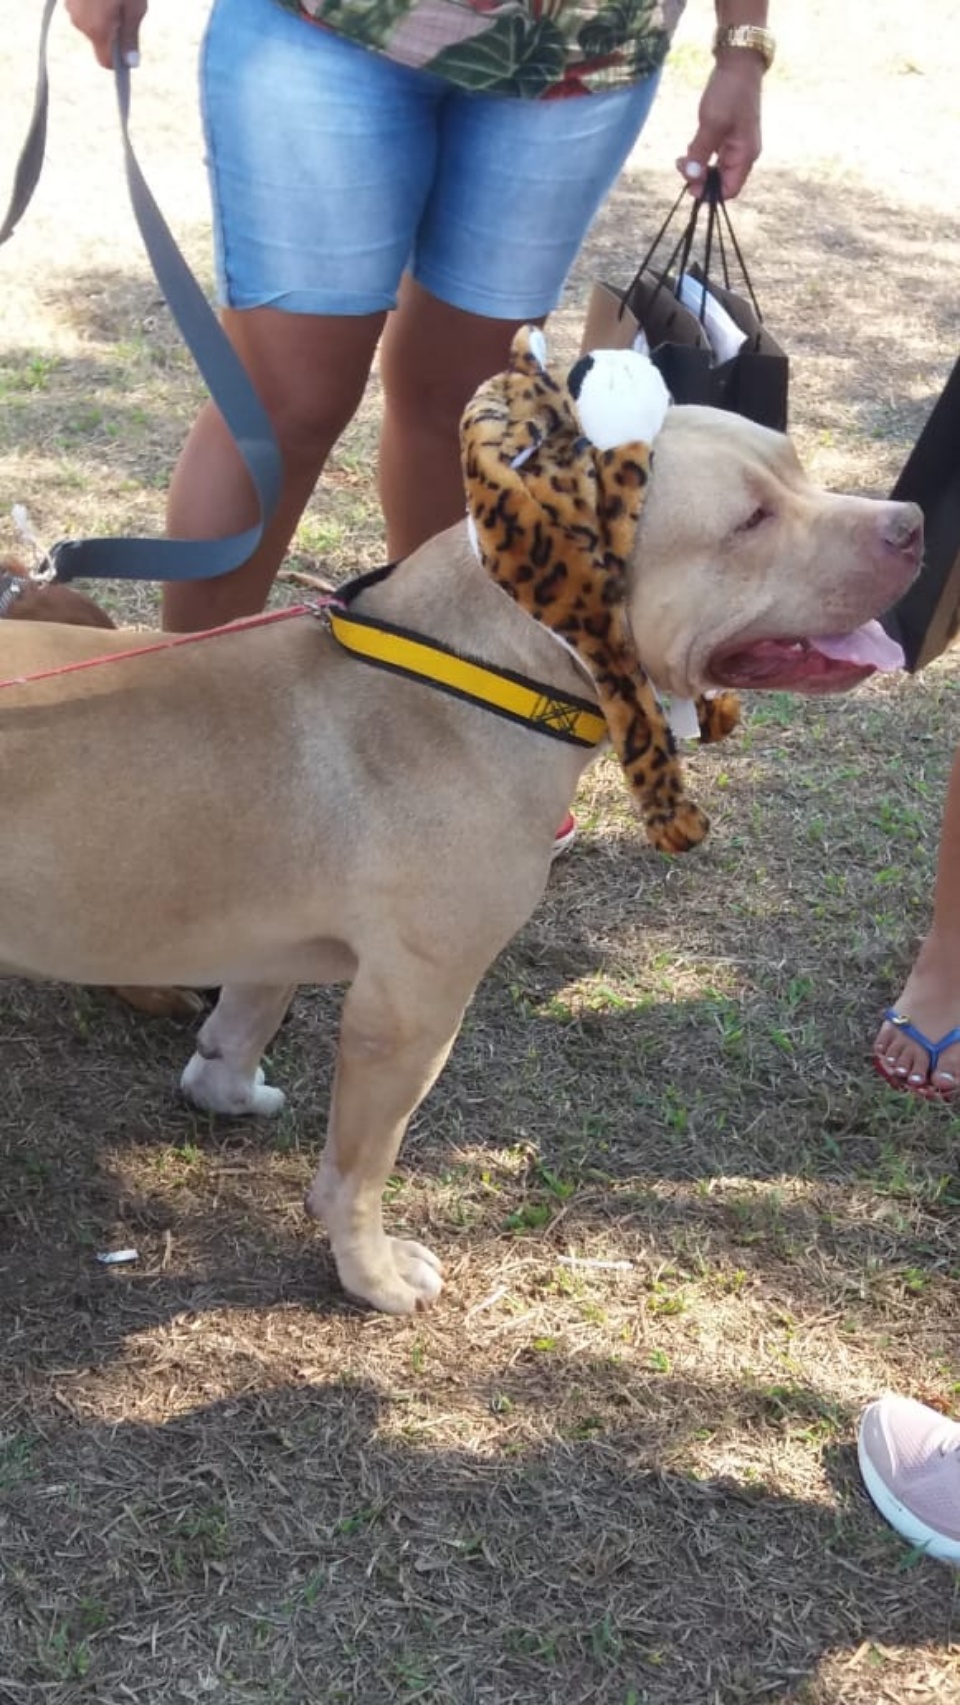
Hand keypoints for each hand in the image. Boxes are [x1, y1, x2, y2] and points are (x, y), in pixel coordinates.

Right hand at [65, 0, 147, 69]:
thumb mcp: (134, 8)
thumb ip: (131, 37)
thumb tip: (131, 62)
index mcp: (98, 30)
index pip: (105, 62)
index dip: (118, 61)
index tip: (128, 52)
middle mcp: (80, 23)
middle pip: (98, 40)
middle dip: (112, 31)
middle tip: (124, 8)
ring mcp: (70, 7)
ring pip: (89, 23)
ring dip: (102, 15)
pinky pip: (82, 8)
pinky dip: (92, 3)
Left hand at [676, 56, 762, 199]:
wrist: (738, 62)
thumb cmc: (729, 93)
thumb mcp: (711, 124)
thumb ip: (700, 154)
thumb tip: (691, 178)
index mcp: (746, 156)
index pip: (730, 190)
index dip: (709, 192)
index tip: (689, 183)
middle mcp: (744, 154)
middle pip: (721, 181)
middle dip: (700, 179)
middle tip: (681, 165)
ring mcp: (737, 144)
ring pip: (715, 169)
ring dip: (698, 167)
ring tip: (683, 157)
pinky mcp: (730, 135)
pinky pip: (714, 155)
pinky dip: (701, 155)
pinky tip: (690, 148)